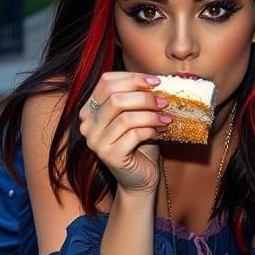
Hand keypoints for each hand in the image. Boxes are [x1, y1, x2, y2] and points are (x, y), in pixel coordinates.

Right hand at [79, 72, 171, 194]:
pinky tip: (160, 132)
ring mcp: (95, 141)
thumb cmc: (139, 143)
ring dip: (150, 115)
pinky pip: (133, 135)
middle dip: (144, 97)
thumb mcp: (136, 114)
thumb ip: (137, 96)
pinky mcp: (109, 155)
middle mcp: (88, 125)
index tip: (156, 81)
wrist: (140, 177)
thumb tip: (156, 78)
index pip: (106, 82)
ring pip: (125, 117)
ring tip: (166, 118)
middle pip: (115, 98)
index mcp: (90, 109)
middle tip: (164, 102)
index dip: (132, 78)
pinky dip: (151, 130)